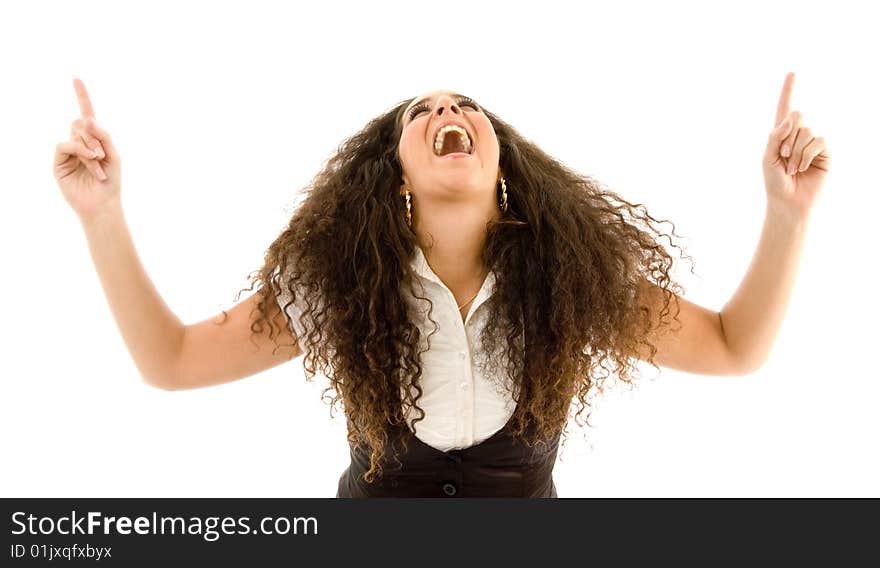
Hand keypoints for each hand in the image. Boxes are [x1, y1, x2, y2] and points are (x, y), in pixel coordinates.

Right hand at [53, 78, 121, 221]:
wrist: (102, 203)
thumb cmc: (111, 181)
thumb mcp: (114, 155)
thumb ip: (103, 135)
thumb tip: (86, 118)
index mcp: (94, 140)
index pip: (86, 114)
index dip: (82, 97)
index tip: (76, 79)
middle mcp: (80, 143)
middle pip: (82, 123)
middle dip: (95, 137)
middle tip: (102, 155)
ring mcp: (68, 152)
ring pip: (75, 133)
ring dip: (90, 148)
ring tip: (99, 164)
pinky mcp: (59, 162)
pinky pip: (65, 145)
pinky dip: (80, 151)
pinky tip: (91, 162)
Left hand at [762, 72, 830, 220]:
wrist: (789, 202)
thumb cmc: (775, 182)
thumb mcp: (768, 157)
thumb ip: (775, 135)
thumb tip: (792, 116)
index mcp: (781, 135)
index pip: (785, 109)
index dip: (788, 91)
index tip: (791, 73)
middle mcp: (798, 135)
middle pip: (797, 116)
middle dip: (787, 136)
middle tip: (783, 156)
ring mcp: (813, 142)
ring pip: (806, 130)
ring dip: (795, 151)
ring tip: (792, 168)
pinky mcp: (825, 151)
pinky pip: (817, 141)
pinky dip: (806, 155)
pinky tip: (802, 168)